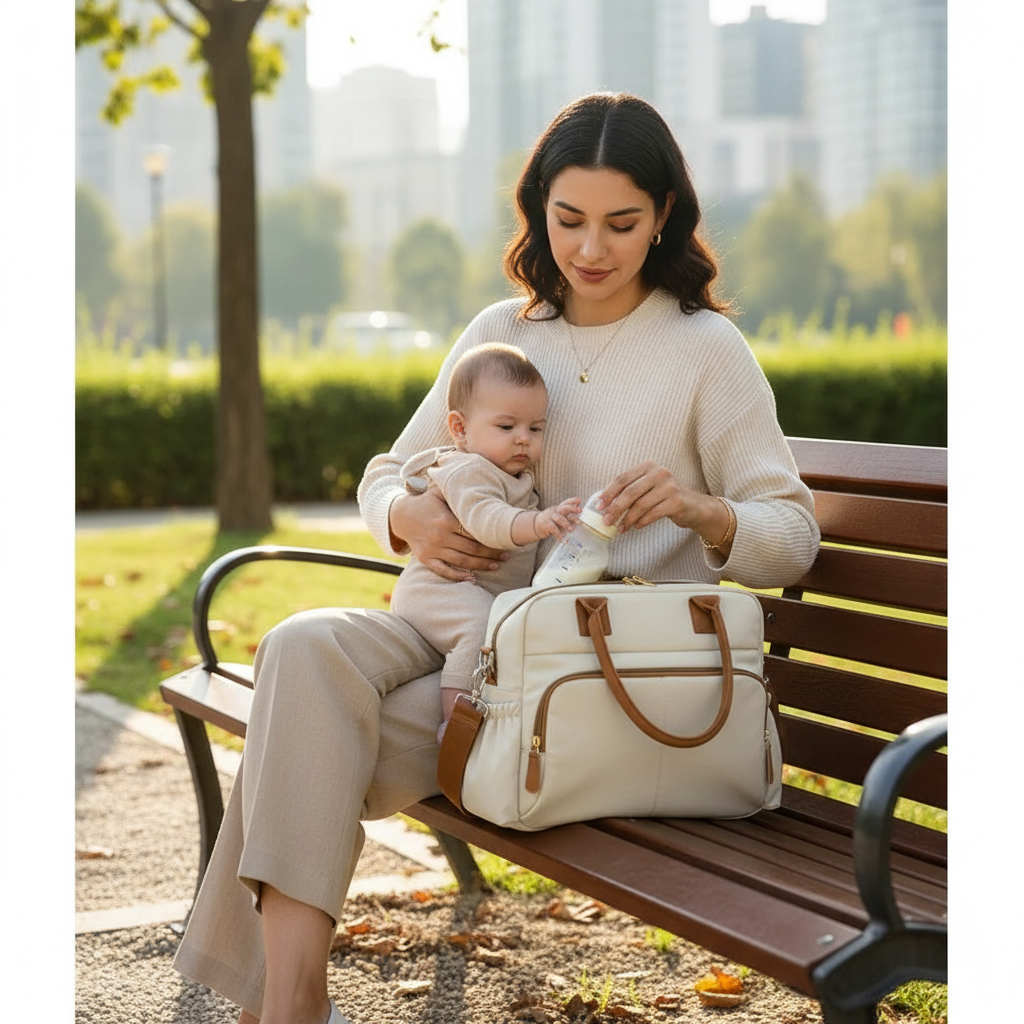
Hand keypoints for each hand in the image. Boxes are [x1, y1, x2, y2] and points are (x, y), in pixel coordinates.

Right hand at [390, 490, 507, 581]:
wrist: (400, 516)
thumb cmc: (427, 502)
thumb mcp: (440, 492)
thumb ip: (458, 493)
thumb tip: (483, 486)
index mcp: (446, 520)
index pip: (474, 532)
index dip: (491, 538)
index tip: (505, 540)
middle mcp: (440, 536)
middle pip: (471, 549)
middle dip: (491, 554)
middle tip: (507, 556)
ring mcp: (432, 550)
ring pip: (461, 561)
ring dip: (480, 565)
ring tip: (496, 566)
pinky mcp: (425, 559)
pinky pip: (443, 571)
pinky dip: (458, 577)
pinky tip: (472, 579)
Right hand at [534, 497, 581, 541]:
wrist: (536, 525)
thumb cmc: (551, 521)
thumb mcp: (559, 518)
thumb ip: (568, 518)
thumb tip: (579, 521)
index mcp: (559, 508)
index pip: (566, 503)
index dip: (572, 501)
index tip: (579, 501)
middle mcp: (555, 511)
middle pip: (563, 508)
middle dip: (572, 508)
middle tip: (580, 510)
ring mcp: (550, 517)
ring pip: (559, 518)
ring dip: (566, 524)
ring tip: (572, 530)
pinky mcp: (546, 525)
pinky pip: (553, 529)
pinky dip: (559, 535)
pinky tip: (563, 539)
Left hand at [594, 461, 725, 538]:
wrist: (693, 506)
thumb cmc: (663, 498)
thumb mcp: (646, 489)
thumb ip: (628, 492)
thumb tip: (603, 505)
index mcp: (648, 466)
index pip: (622, 479)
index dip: (608, 493)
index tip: (598, 506)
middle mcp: (659, 472)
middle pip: (630, 492)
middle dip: (615, 509)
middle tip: (606, 522)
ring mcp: (669, 486)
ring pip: (640, 505)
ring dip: (627, 519)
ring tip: (620, 529)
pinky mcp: (677, 501)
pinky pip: (652, 514)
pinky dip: (641, 522)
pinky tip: (635, 527)